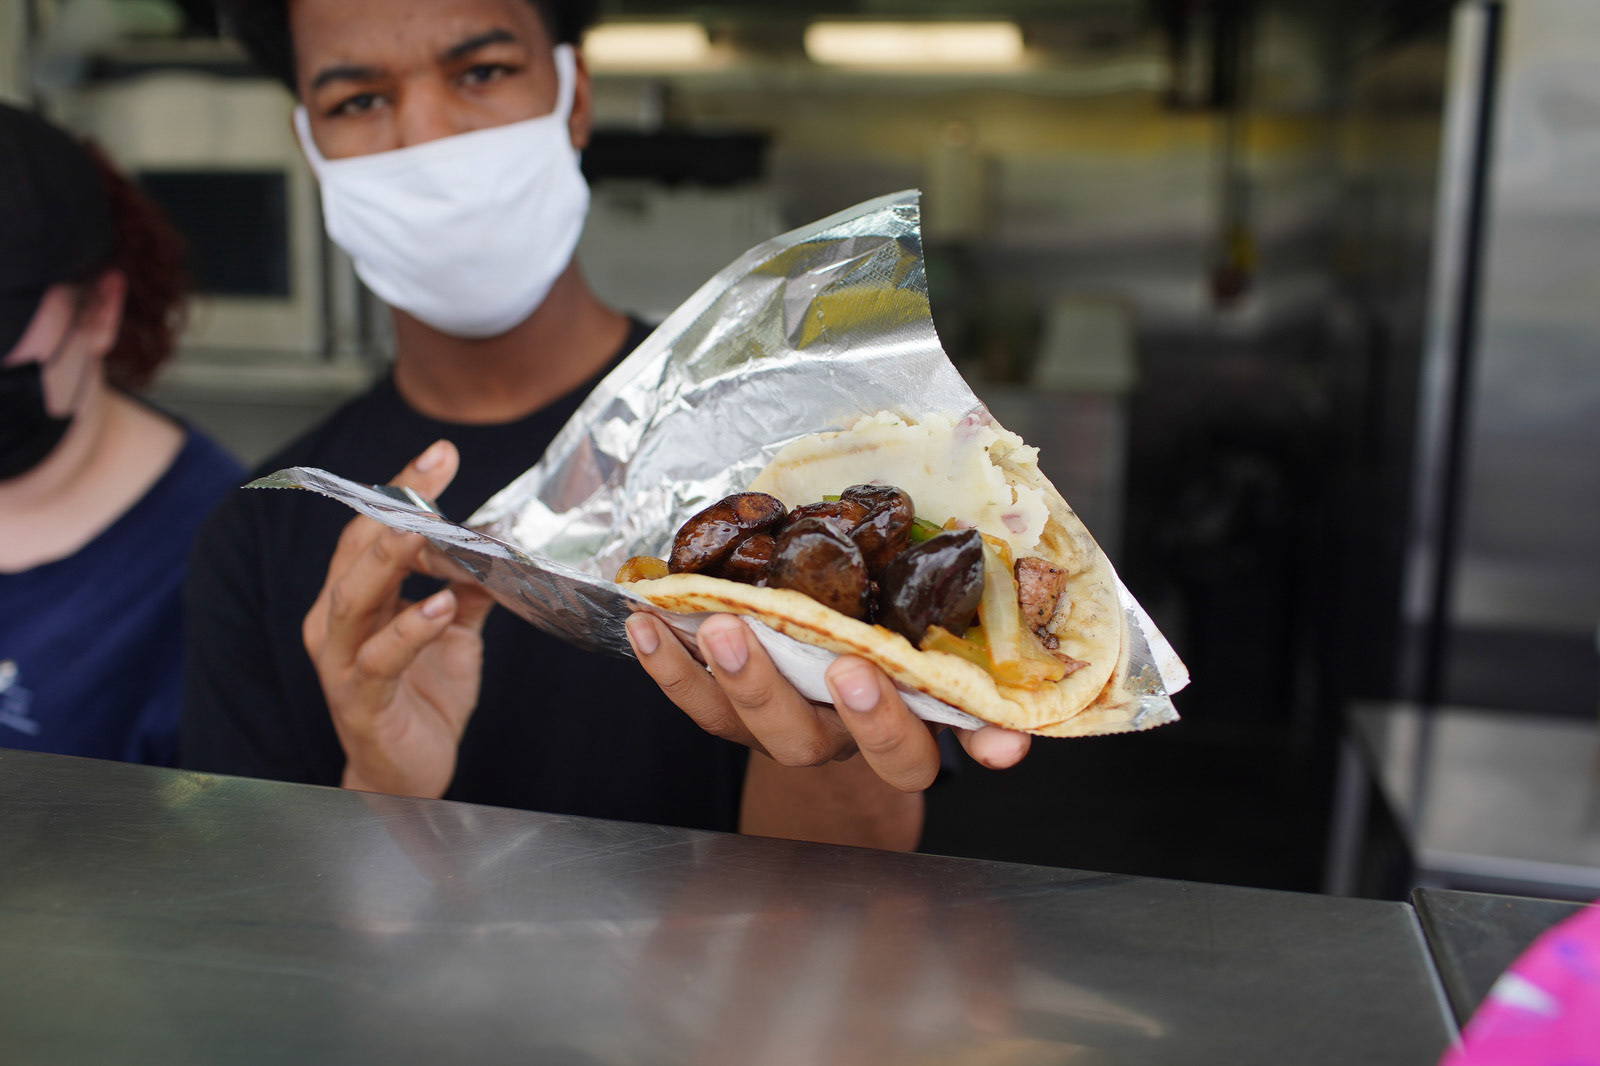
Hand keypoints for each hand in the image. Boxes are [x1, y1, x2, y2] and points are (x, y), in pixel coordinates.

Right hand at [302, 440, 495, 798]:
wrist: (406, 775)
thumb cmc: (422, 697)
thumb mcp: (452, 632)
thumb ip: (465, 587)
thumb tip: (495, 545)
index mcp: (357, 597)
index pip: (373, 529)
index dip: (404, 491)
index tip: (441, 454)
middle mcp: (338, 622)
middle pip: (357, 552)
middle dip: (395, 508)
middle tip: (433, 474)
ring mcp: (344, 661)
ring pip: (354, 600)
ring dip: (388, 561)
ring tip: (421, 530)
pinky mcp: (361, 701)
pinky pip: (380, 659)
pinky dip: (409, 629)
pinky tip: (438, 606)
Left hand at [624, 613, 1030, 791]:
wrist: (831, 671)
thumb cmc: (898, 645)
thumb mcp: (942, 655)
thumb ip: (972, 681)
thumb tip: (1018, 730)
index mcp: (896, 726)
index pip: (912, 752)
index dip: (915, 734)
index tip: (933, 713)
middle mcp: (832, 736)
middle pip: (824, 740)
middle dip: (829, 706)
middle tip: (840, 664)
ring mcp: (775, 724)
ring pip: (753, 723)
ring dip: (739, 677)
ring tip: (723, 625)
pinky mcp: (725, 710)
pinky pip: (693, 699)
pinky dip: (668, 662)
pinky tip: (649, 620)